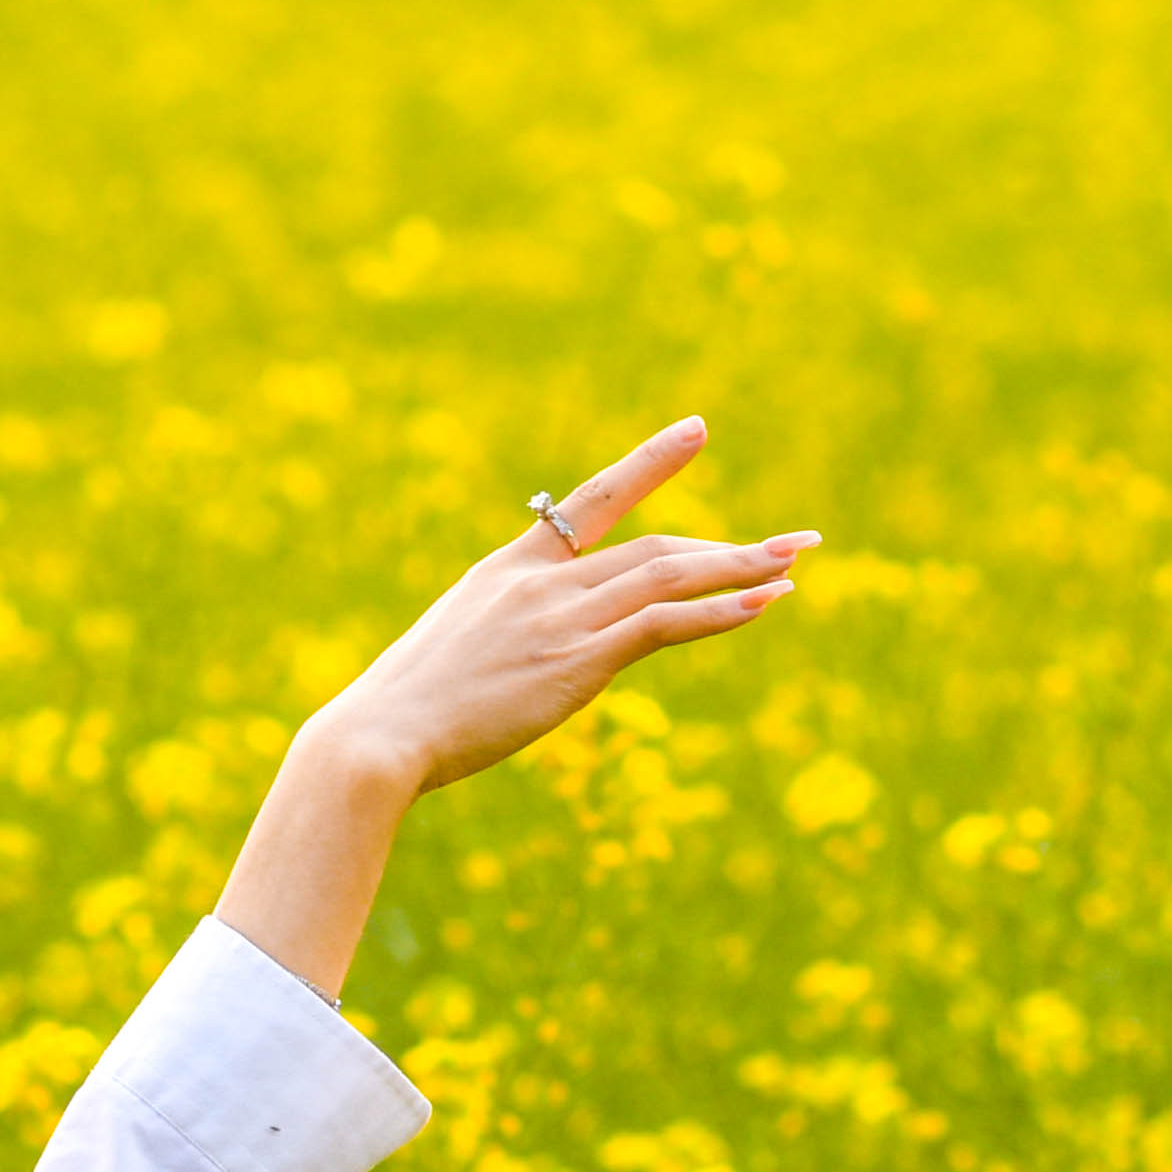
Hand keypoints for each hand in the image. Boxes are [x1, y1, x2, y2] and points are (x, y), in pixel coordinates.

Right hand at [210, 409, 821, 998]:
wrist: (377, 738)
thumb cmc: (399, 713)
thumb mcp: (449, 658)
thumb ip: (498, 642)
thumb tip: (517, 664)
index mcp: (507, 571)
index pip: (591, 502)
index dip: (650, 465)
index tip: (697, 432)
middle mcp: (541, 582)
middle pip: (653, 547)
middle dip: (727, 545)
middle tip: (791, 542)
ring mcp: (561, 617)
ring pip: (670, 575)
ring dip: (740, 569)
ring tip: (794, 566)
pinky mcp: (577, 659)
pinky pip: (665, 623)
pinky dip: (719, 612)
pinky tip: (761, 606)